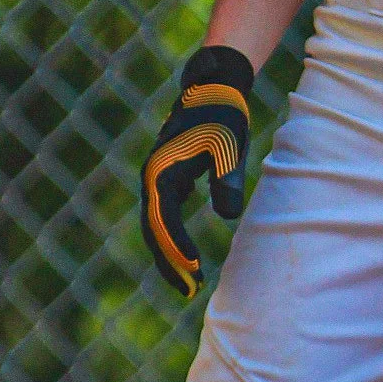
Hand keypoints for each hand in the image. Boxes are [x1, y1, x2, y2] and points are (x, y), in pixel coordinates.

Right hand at [140, 45, 254, 298]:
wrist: (213, 88)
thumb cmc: (223, 116)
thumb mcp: (230, 147)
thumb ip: (228, 180)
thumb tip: (228, 216)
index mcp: (162, 171)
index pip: (165, 220)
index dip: (178, 248)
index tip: (195, 271)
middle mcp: (152, 177)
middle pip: (153, 230)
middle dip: (169, 262)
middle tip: (189, 292)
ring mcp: (157, 178)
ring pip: (155, 226)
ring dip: (169, 255)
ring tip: (189, 283)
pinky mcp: (167, 178)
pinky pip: (164, 216)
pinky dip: (173, 239)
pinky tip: (188, 257)